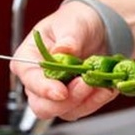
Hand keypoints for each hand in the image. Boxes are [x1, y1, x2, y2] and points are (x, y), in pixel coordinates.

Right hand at [11, 2, 117, 120]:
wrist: (97, 30)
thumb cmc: (75, 23)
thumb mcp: (71, 23)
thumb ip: (68, 38)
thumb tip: (64, 50)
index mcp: (28, 59)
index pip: (29, 79)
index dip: (43, 89)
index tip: (61, 91)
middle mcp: (39, 81)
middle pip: (42, 106)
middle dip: (66, 101)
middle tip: (85, 85)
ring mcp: (56, 94)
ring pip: (65, 111)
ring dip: (85, 101)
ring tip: (101, 83)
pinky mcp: (75, 101)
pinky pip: (84, 108)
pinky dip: (97, 101)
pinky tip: (106, 87)